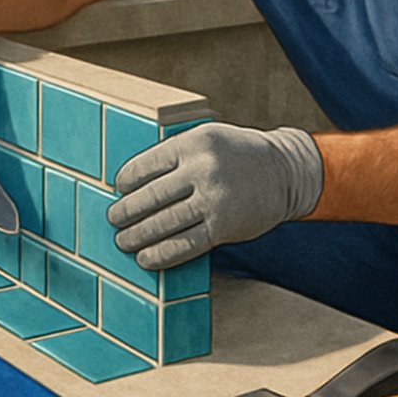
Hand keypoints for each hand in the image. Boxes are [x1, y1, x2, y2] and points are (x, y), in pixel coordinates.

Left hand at [108, 123, 322, 269]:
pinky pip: (185, 245)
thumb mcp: (207, 138)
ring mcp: (214, 200)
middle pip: (152, 197)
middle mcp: (203, 170)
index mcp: (193, 143)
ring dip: (138, 236)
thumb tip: (132, 184)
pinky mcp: (223, 227)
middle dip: (126, 212)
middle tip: (113, 219)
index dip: (127, 180)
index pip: (147, 165)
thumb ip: (176, 155)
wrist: (284, 171)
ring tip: (123, 241)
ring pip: (164, 223)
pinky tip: (146, 258)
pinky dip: (161, 254)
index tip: (118, 189)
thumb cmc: (236, 154)